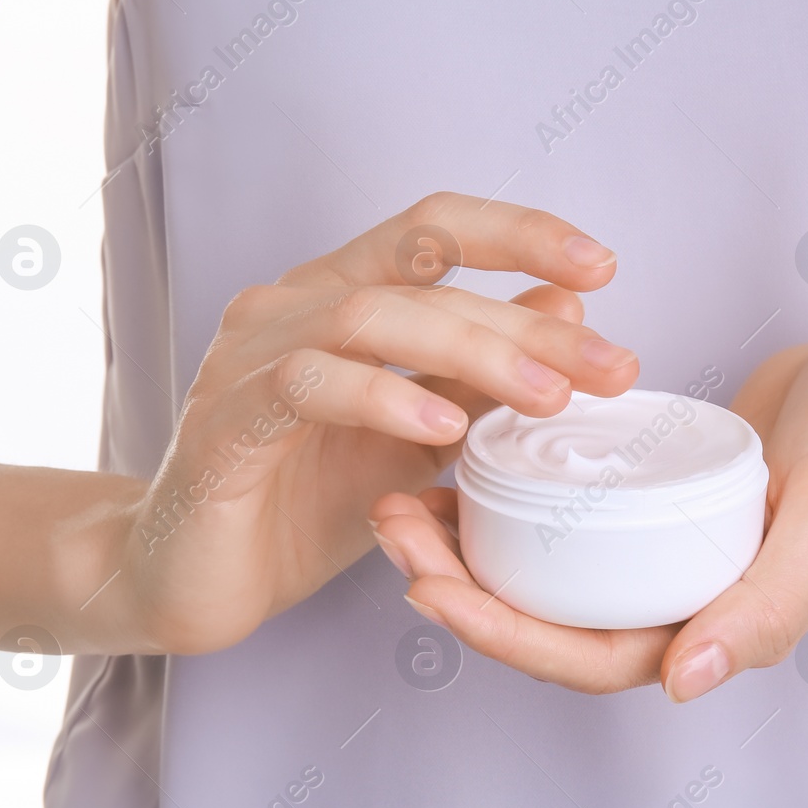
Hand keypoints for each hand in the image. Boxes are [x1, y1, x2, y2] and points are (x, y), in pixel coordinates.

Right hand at [97, 193, 639, 653]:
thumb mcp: (419, 431)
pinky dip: (384, 396)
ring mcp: (250, 358)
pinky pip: (309, 387)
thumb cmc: (305, 498)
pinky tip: (445, 426)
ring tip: (547, 398)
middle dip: (525, 320)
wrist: (195, 578)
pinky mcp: (226, 421)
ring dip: (472, 353)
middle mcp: (291, 306)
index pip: (433, 230)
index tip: (605, 265)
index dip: (518, 233)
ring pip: (370, 317)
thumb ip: (480, 371)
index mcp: (337, 296)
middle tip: (612, 366)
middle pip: (417, 275)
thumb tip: (569, 306)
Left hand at [372, 331, 807, 697]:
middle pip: (545, 620)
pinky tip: (450, 461)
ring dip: (465, 548)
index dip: (502, 636)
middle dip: (456, 589)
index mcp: (712, 626)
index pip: (588, 657)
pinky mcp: (639, 503)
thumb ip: (770, 603)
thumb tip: (681, 684)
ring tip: (396, 500)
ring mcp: (653, 553)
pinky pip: (560, 519)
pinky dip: (504, 499)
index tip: (425, 588)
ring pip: (542, 574)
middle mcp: (673, 600)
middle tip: (387, 529)